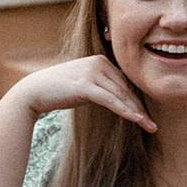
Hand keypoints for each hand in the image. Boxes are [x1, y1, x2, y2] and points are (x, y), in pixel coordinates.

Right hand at [11, 56, 155, 132]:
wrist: (33, 92)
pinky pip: (111, 100)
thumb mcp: (85, 85)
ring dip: (137, 113)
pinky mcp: (86, 85)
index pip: (124, 82)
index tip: (146, 115)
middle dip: (140, 108)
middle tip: (152, 124)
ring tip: (150, 126)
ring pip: (121, 95)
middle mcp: (98, 62)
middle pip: (126, 88)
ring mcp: (92, 72)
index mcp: (100, 60)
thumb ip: (102, 87)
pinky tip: (136, 120)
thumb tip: (120, 99)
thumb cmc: (58, 91)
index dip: (136, 100)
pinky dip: (125, 111)